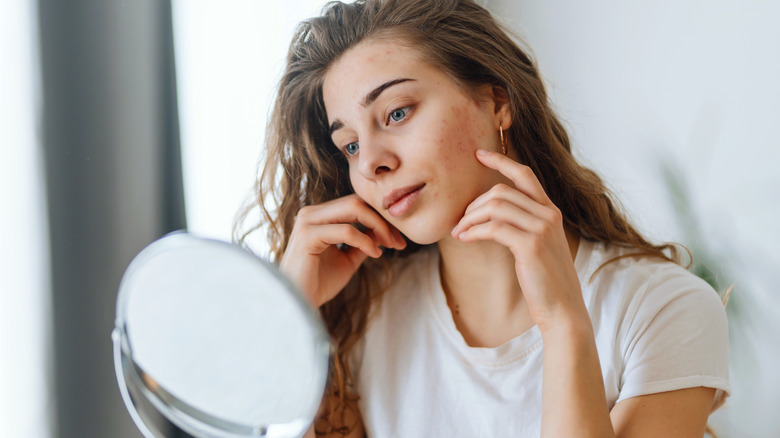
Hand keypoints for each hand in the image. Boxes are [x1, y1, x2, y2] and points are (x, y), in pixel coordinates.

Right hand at [279, 194, 405, 307]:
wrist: (298, 304)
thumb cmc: (319, 284)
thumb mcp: (348, 259)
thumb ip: (364, 241)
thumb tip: (384, 230)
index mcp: (319, 216)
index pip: (355, 204)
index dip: (380, 217)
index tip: (398, 239)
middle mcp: (312, 213)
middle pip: (357, 201)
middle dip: (382, 219)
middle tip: (398, 241)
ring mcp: (307, 221)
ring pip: (353, 208)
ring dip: (378, 226)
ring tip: (390, 245)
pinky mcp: (307, 235)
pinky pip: (346, 230)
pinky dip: (365, 240)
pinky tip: (375, 253)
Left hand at [450, 149, 585, 329]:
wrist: (562, 308)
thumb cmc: (545, 280)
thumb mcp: (537, 246)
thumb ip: (522, 226)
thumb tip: (490, 215)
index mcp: (550, 211)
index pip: (524, 175)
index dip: (501, 161)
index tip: (479, 154)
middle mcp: (548, 215)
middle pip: (501, 191)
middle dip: (474, 204)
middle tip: (460, 222)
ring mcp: (541, 229)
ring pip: (495, 207)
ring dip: (470, 218)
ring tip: (459, 232)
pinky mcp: (531, 245)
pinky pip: (493, 227)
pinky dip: (474, 231)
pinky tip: (465, 239)